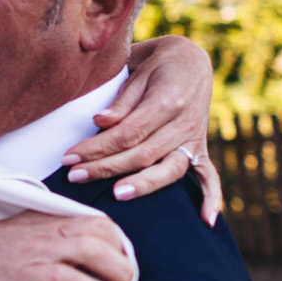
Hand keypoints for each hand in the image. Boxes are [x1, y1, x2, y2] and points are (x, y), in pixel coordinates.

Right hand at [0, 208, 132, 280]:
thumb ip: (74, 229)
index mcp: (53, 227)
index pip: (99, 229)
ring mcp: (22, 272)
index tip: (126, 266)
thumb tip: (115, 245)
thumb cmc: (9, 236)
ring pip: (66, 280)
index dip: (121, 248)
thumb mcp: (42, 221)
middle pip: (90, 251)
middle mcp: (41, 247)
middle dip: (118, 272)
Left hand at [63, 35, 221, 224]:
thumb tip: (100, 122)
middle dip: (105, 168)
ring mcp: (194, 138)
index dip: (96, 148)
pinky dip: (212, 197)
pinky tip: (206, 220)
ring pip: (169, 169)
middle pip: (142, 154)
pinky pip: (209, 176)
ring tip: (116, 195)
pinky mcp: (201, 147)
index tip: (69, 157)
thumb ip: (121, 102)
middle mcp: (183, 123)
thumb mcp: (137, 73)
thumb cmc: (156, 66)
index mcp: (166, 100)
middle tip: (74, 177)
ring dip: (143, 185)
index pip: (127, 133)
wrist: (190, 60)